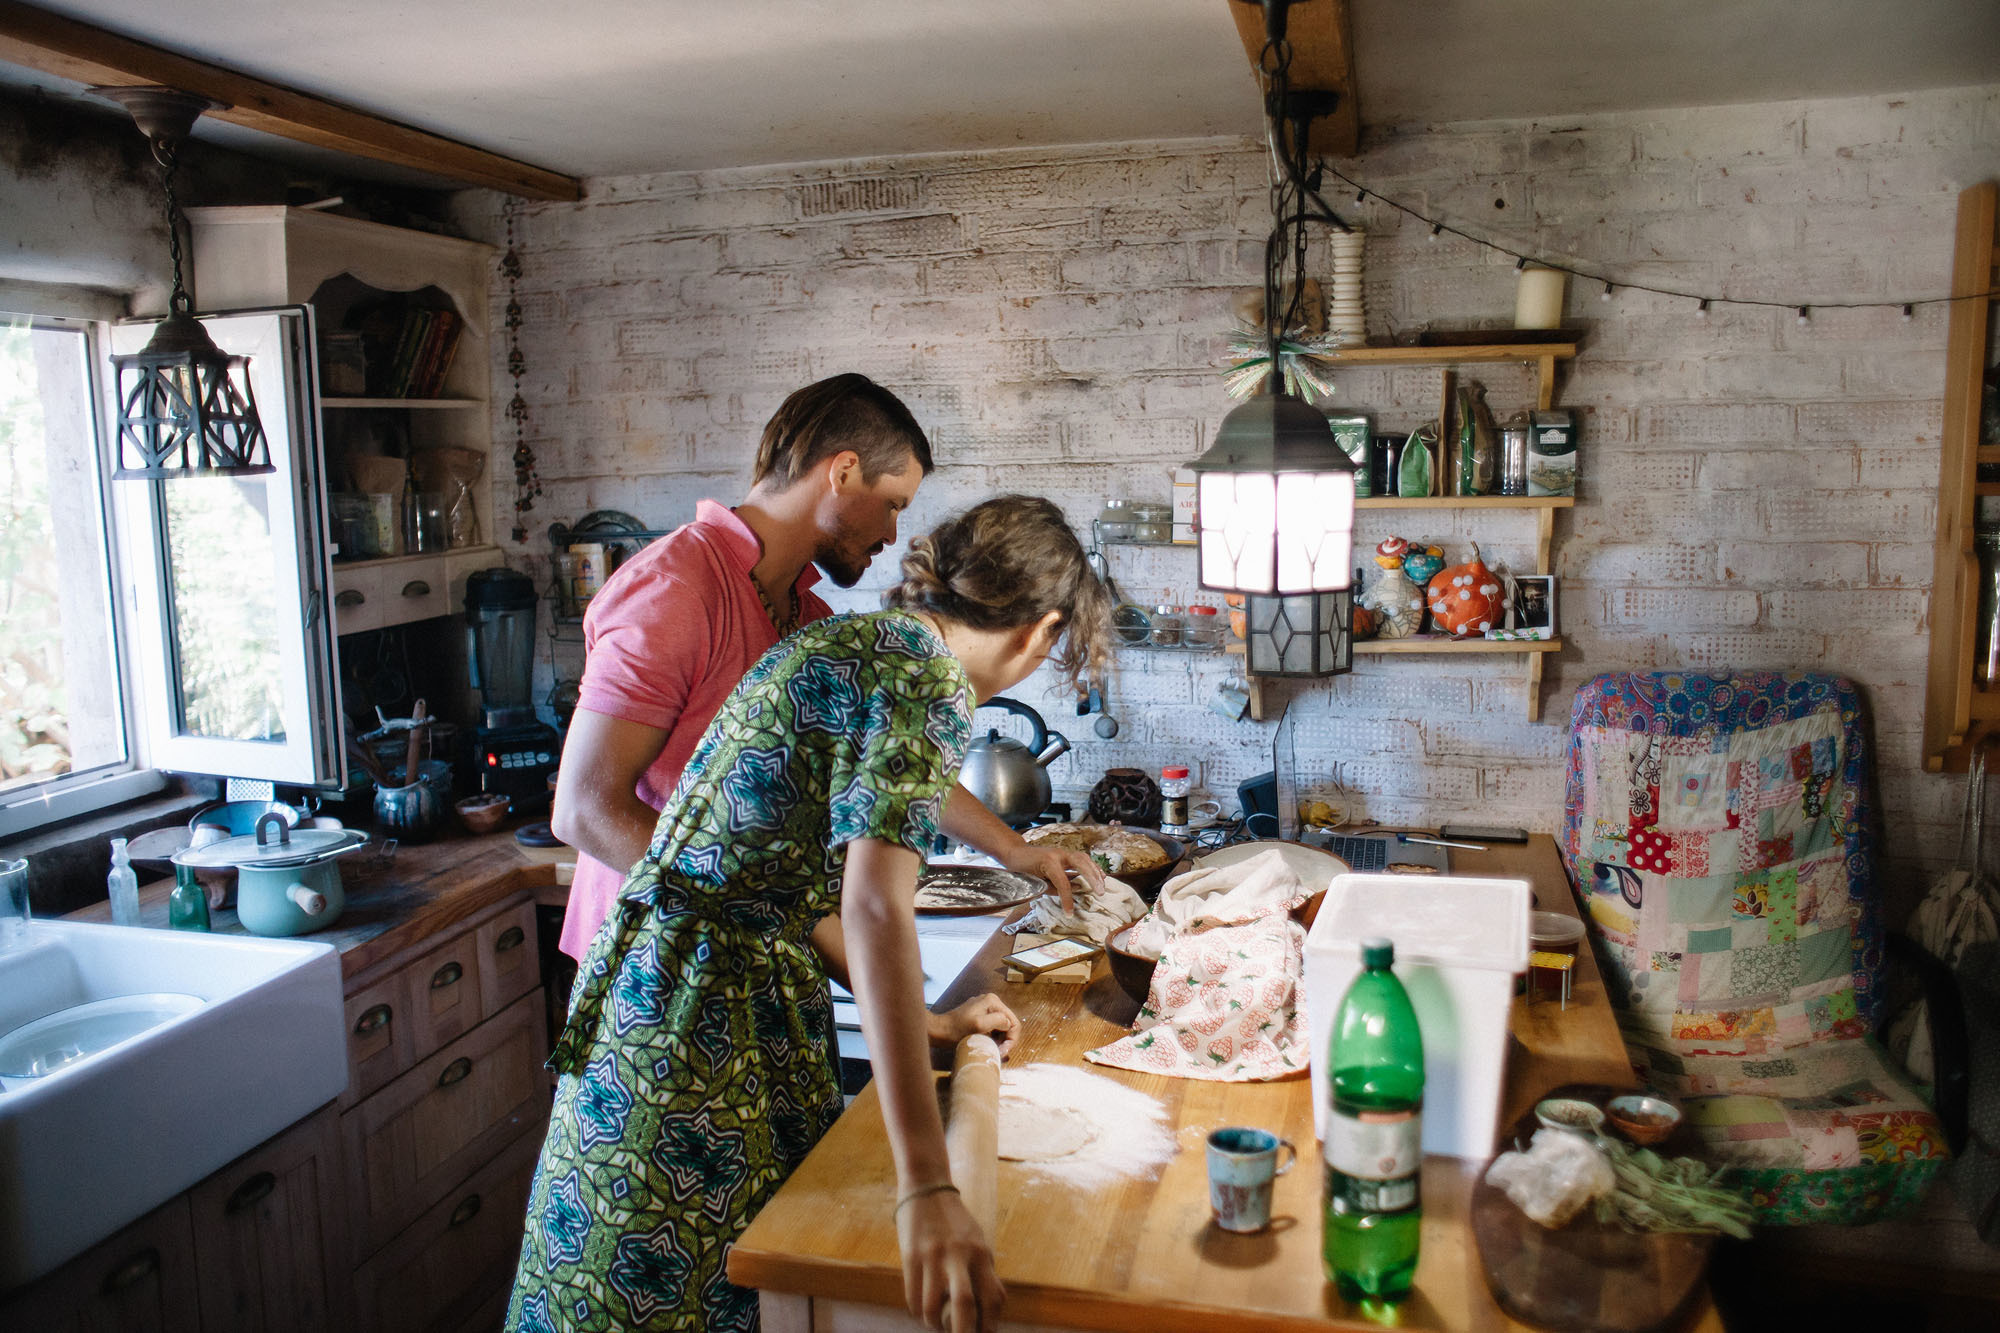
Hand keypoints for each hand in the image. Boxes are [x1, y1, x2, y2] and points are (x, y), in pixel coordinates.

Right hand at [897, 1187, 1004, 1332]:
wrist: (927, 1188)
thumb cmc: (955, 1222)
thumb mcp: (977, 1242)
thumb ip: (984, 1272)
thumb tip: (991, 1309)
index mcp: (980, 1253)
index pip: (992, 1298)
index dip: (989, 1325)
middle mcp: (958, 1256)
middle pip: (964, 1305)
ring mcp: (932, 1257)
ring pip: (932, 1307)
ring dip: (934, 1324)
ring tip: (936, 1324)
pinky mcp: (910, 1256)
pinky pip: (913, 1296)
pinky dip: (918, 1311)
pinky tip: (922, 1310)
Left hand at [927, 993, 1019, 1057]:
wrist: (939, 1031)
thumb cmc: (957, 1030)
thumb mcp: (979, 1025)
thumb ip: (998, 1021)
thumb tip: (1008, 1024)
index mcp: (993, 1001)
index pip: (1013, 1022)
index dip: (1011, 1039)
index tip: (1003, 1051)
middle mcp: (991, 1001)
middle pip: (1008, 1024)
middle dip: (1006, 1039)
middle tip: (999, 1052)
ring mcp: (985, 1008)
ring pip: (1001, 1027)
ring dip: (1000, 1040)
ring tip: (993, 1049)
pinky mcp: (979, 1015)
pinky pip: (993, 1027)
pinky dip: (993, 1037)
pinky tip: (987, 1043)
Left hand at [998, 841, 1102, 911]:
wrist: (1015, 852)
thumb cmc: (1021, 869)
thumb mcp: (1034, 882)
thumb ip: (1053, 889)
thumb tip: (1072, 893)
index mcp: (1048, 863)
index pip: (1063, 883)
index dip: (1067, 899)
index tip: (1070, 913)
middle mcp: (1058, 854)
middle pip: (1081, 865)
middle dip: (1093, 879)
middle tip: (1100, 892)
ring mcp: (1062, 852)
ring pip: (1084, 859)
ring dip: (1095, 871)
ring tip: (1103, 884)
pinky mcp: (1064, 854)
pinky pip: (1081, 859)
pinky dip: (1091, 866)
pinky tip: (1099, 875)